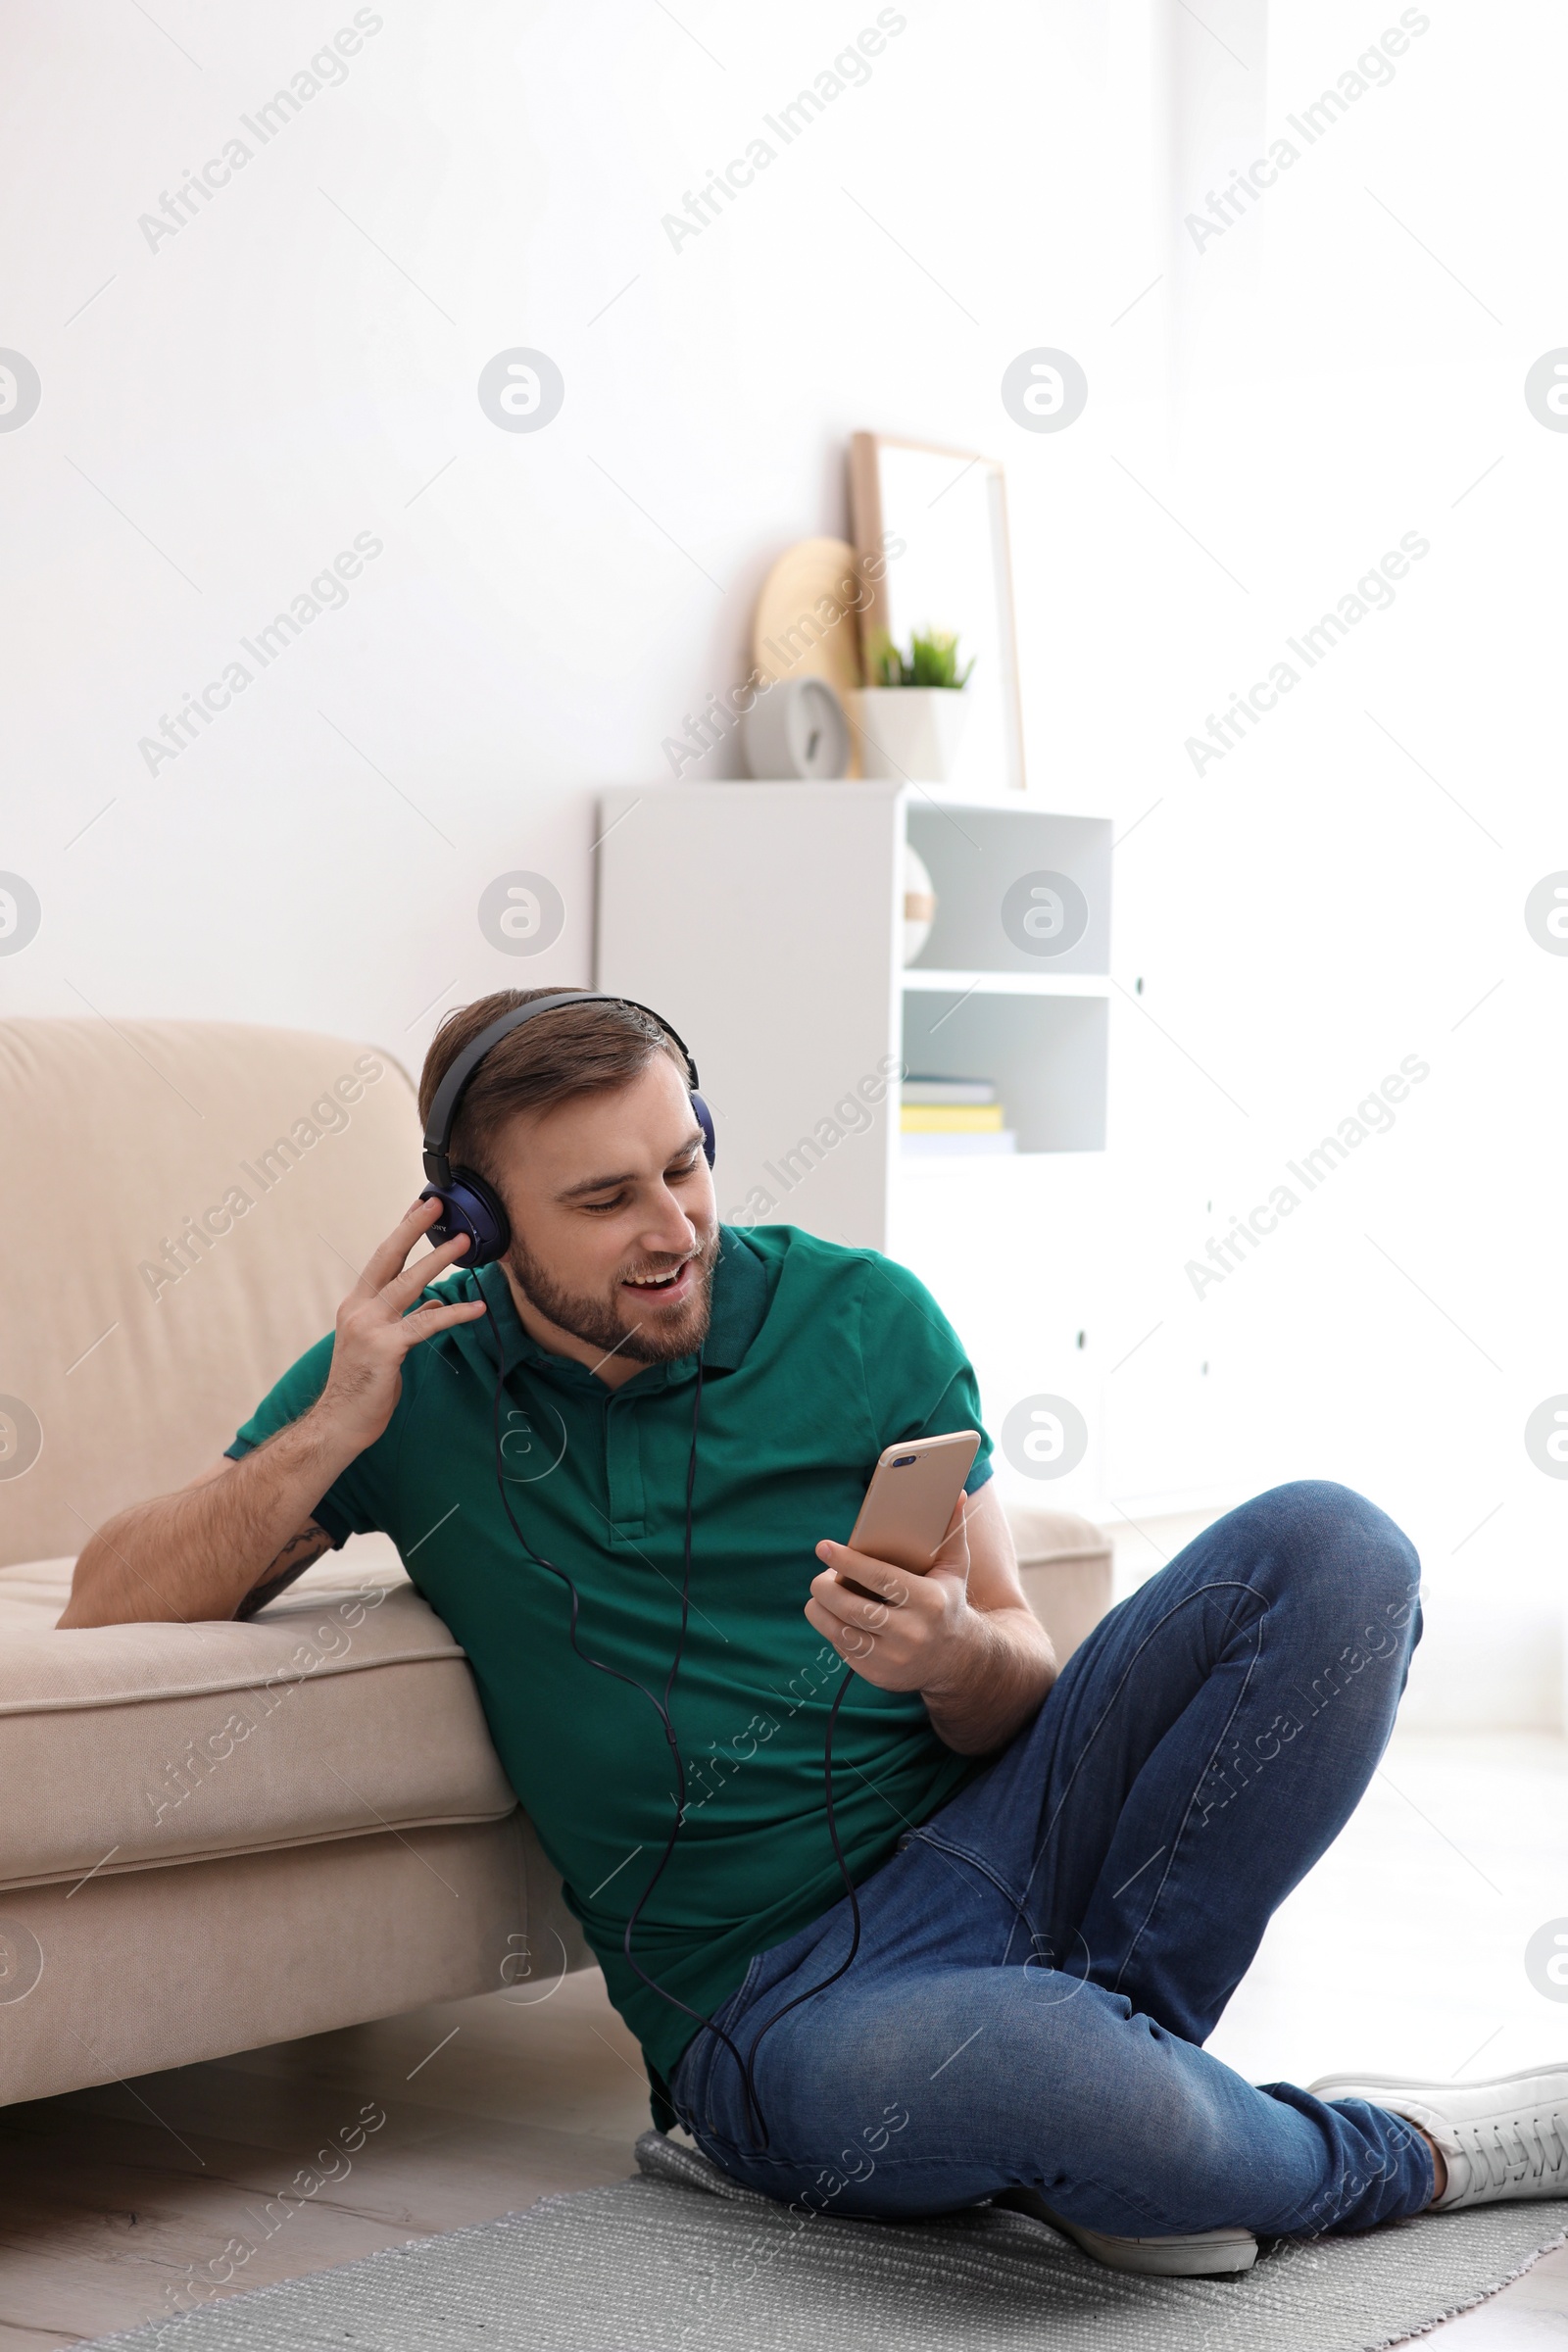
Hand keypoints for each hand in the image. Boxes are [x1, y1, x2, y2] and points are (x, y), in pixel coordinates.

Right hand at [316, 1198, 487, 1455]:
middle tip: (437, 1204)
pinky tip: (476, 1307)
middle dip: (413, 1229)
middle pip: (388, 1259)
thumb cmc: (363, 1385)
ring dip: (438, 1261)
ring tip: (465, 1243)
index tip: (419, 1206)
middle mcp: (359, 1309)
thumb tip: (435, 1303)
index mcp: (357, 1305)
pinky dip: (454, 1314)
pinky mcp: (385, 1349)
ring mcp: (369, 1328)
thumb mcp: (384, 1345)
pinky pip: (425, 1324)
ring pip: (408, 1285)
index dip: (401, 1231)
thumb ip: (406, 1320)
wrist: (339, 1423)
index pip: (381, 1259)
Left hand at [805, 1494, 975, 1695]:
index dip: (848, 1561)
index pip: (881, 1578)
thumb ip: (953, 1531)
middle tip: (819, 1575)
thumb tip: (958, 1494)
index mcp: (930, 1601)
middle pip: (853, 1608)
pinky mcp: (880, 1676)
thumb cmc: (948, 1601)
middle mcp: (912, 1634)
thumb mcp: (955, 1569)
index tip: (823, 1546)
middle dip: (826, 1588)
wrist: (958, 1660)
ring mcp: (894, 1659)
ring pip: (841, 1632)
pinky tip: (835, 1617)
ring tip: (820, 1595)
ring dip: (820, 1610)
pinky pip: (843, 1650)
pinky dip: (833, 1630)